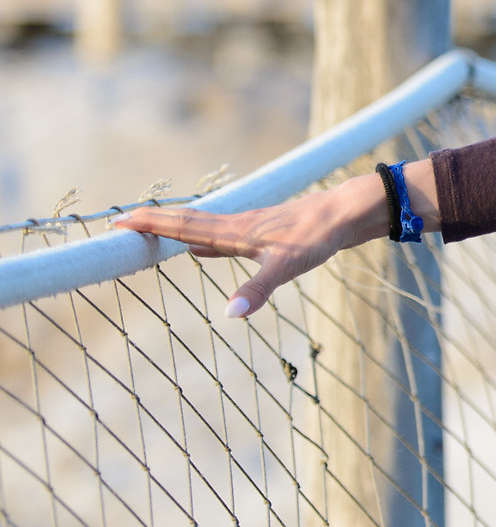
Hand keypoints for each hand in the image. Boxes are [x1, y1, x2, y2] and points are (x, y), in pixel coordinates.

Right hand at [113, 174, 389, 319]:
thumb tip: (230, 314)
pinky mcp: (264, 234)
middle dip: (152, 224)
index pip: (182, 226)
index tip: (117, 222)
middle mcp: (236, 225)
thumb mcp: (287, 267)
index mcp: (233, 231)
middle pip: (185, 223)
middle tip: (120, 224)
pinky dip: (202, 241)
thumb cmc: (318, 236)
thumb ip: (258, 290)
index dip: (150, 224)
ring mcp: (249, 228)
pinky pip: (221, 236)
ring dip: (174, 231)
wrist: (347, 213)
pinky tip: (199, 247)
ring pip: (202, 228)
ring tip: (149, 235)